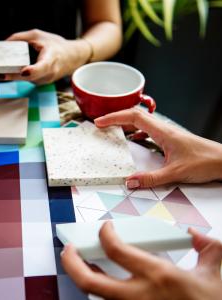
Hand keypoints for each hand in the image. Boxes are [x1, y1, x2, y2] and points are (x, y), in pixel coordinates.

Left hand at [0, 29, 90, 84]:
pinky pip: (25, 79)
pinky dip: (17, 75)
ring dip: (13, 75)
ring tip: (1, 72)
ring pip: (25, 79)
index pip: (43, 66)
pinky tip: (11, 70)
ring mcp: (44, 80)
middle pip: (29, 77)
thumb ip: (19, 38)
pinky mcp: (39, 83)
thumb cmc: (55, 45)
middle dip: (13, 76)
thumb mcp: (38, 35)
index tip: (24, 72)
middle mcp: (49, 73)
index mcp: (51, 58)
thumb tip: (3, 44)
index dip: (33, 70)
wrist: (71, 58)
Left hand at [61, 221, 221, 299]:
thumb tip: (194, 234)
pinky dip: (100, 291)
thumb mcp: (215, 273)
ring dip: (84, 278)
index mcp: (159, 276)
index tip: (105, 229)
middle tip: (68, 249)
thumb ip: (207, 248)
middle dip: (71, 263)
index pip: (116, 249)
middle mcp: (140, 296)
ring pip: (95, 296)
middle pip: (90, 282)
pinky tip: (100, 281)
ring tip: (80, 264)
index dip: (104, 234)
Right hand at [95, 108, 221, 187]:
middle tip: (102, 125)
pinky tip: (134, 140)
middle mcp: (164, 130)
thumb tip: (130, 182)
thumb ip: (151, 179)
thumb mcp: (175, 173)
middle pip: (135, 116)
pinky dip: (137, 133)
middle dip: (116, 118)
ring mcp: (167, 134)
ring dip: (126, 124)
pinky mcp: (171, 140)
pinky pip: (149, 131)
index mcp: (163, 132)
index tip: (101, 122)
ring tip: (113, 131)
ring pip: (142, 123)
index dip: (114, 117)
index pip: (134, 117)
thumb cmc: (206, 162)